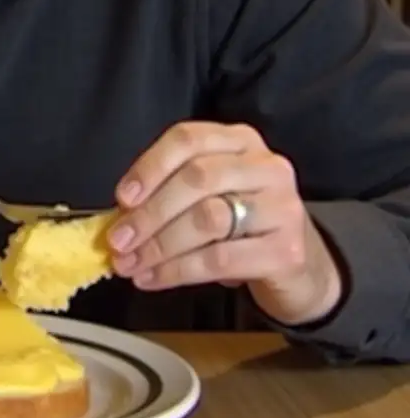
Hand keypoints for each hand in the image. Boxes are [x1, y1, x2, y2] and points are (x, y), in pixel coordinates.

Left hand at [107, 122, 343, 326]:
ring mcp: (282, 206)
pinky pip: (220, 259)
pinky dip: (178, 271)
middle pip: (196, 179)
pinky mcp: (287, 251)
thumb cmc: (240, 222)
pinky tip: (153, 279)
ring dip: (159, 245)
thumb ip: (168, 193)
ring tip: (130, 264)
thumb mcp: (208, 194)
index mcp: (239, 140)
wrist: (298, 264)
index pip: (188, 139)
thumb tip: (118, 216)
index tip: (121, 198)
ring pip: (207, 220)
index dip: (150, 167)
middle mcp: (266, 165)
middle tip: (118, 240)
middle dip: (150, 213)